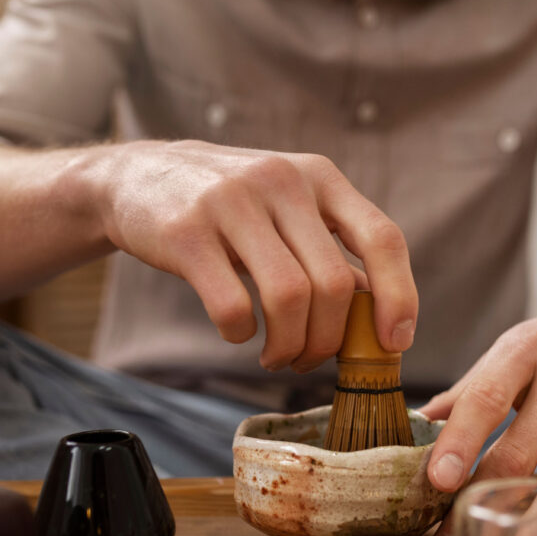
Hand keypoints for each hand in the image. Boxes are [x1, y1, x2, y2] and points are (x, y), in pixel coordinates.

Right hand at [93, 140, 417, 371]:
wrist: (137, 176)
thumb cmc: (229, 205)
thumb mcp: (287, 208)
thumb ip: (331, 252)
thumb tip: (377, 316)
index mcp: (320, 177)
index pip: (383, 238)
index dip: (399, 297)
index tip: (394, 343)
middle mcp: (282, 182)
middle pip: (334, 284)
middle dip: (328, 340)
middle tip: (307, 359)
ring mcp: (232, 203)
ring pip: (289, 298)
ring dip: (288, 346)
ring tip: (275, 356)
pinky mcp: (187, 233)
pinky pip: (233, 306)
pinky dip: (241, 334)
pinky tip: (237, 332)